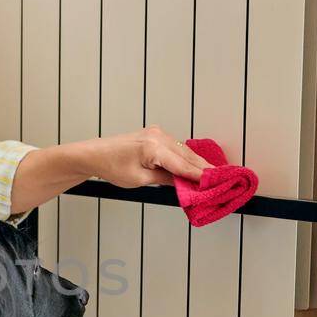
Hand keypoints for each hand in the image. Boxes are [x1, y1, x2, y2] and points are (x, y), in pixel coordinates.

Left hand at [89, 126, 211, 186]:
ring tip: (211, 175)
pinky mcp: (154, 134)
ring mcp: (157, 133)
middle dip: (204, 168)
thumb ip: (165, 179)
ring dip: (196, 162)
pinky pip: (176, 147)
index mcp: (153, 148)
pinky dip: (185, 156)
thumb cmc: (111, 167)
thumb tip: (184, 183)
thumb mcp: (139, 179)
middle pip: (187, 155)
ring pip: (183, 150)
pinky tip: (194, 165)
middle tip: (221, 179)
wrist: (95, 154)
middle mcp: (158, 136)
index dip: (200, 176)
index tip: (215, 183)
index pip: (183, 165)